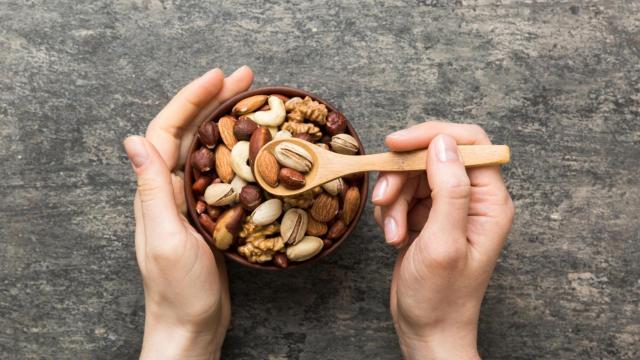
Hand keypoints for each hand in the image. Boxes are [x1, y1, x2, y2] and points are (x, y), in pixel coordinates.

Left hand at [123, 66, 252, 359]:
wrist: (193, 325)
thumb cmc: (178, 290)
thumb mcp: (164, 238)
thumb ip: (152, 189)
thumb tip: (133, 139)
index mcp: (156, 190)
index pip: (168, 131)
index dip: (191, 100)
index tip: (218, 77)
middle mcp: (171, 189)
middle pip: (190, 133)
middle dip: (215, 100)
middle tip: (248, 78)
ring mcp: (191, 201)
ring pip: (209, 149)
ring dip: (228, 121)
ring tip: (255, 100)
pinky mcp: (210, 214)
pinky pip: (223, 173)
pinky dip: (238, 153)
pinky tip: (257, 146)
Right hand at [372, 122, 514, 358]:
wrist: (426, 329)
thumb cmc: (441, 297)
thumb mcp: (443, 244)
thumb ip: (449, 190)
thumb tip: (443, 142)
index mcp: (490, 202)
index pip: (468, 143)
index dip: (431, 136)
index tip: (396, 145)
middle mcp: (473, 199)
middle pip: (432, 157)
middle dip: (402, 177)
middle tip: (386, 202)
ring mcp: (448, 207)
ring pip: (412, 175)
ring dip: (394, 200)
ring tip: (393, 234)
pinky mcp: (427, 216)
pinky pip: (402, 193)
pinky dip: (391, 211)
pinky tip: (393, 236)